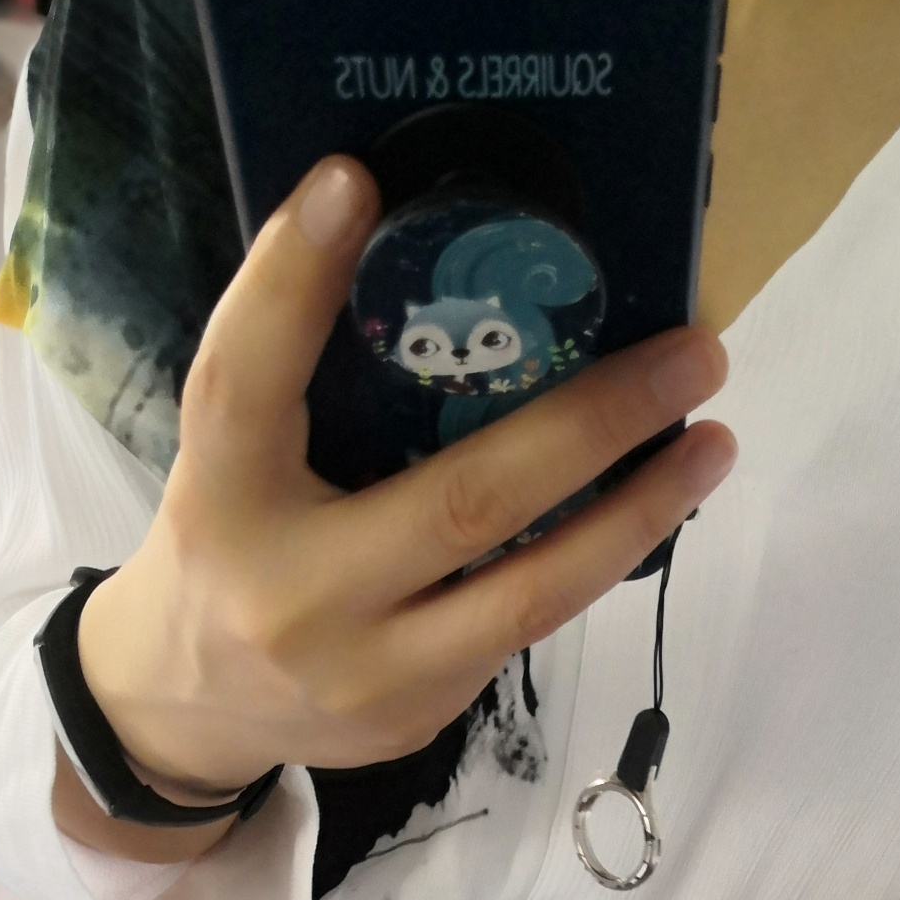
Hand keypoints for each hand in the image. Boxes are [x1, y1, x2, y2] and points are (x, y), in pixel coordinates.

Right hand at [59, 157, 735, 859]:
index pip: (244, 380)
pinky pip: (523, 628)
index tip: (352, 183)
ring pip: (530, 593)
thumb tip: (439, 263)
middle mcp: (294, 593)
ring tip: (711, 443)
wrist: (189, 712)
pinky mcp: (418, 717)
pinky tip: (646, 505)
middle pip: (462, 503)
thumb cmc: (229, 547)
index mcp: (222, 497)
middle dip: (593, 425)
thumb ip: (299, 381)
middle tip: (691, 357)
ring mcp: (367, 671)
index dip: (292, 282)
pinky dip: (590, 560)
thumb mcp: (232, 458)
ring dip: (638, 515)